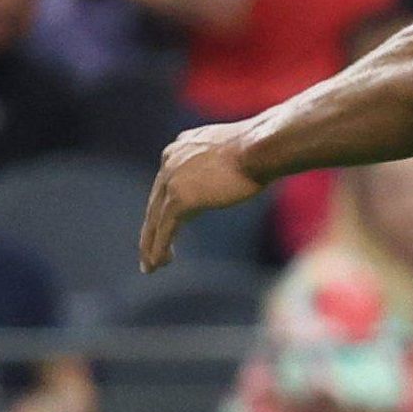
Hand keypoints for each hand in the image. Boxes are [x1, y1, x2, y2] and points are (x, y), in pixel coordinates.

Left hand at [139, 121, 264, 272]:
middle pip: (156, 201)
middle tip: (149, 250)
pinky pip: (165, 229)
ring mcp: (173, 180)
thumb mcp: (236, 147)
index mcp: (182, 146)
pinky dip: (159, 248)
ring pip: (155, 218)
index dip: (164, 204)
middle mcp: (171, 161)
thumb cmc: (263, 145)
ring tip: (151, 266)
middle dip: (152, 227)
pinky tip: (157, 264)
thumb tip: (238, 168)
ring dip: (151, 244)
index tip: (165, 221)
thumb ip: (224, 159)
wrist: (262, 146)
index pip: (168, 180)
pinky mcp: (180, 199)